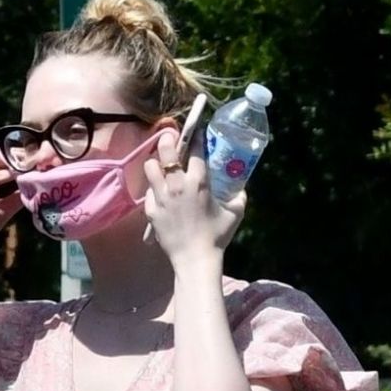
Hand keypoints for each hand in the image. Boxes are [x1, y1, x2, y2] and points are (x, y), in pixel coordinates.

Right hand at [0, 147, 21, 257]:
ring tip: (32, 165)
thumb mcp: (1, 208)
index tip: (32, 159)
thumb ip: (14, 196)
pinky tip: (22, 178)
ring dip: (13, 163)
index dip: (11, 156)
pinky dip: (8, 176)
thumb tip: (32, 187)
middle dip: (14, 155)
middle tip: (36, 158)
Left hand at [143, 124, 245, 265]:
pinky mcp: (152, 210)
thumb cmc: (217, 237)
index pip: (195, 149)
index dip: (195, 135)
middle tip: (169, 137)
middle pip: (166, 150)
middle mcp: (177, 185)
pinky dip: (153, 189)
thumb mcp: (234, 214)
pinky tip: (160, 192)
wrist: (195, 260)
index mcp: (199, 182)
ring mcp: (162, 197)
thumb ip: (239, 197)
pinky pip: (148, 191)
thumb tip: (241, 188)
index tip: (195, 130)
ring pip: (150, 166)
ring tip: (161, 166)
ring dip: (155, 163)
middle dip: (167, 138)